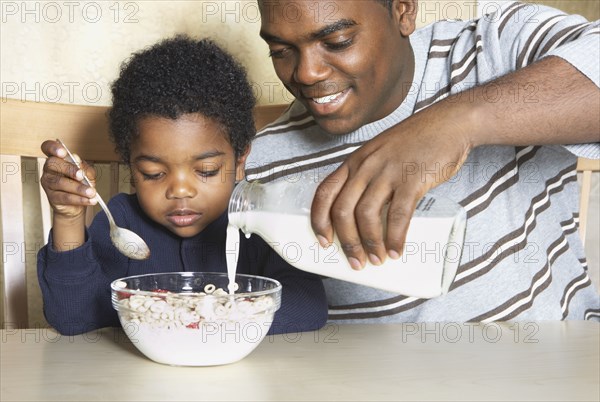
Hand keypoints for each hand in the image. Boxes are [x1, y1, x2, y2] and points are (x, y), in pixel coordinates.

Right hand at [40, 139, 96, 220]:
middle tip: (82, 175)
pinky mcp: (51, 197)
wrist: (77, 204)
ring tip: (91, 192)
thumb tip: (77, 160)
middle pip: (53, 164)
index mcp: (57, 158)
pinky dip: (79, 199)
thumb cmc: (81, 184)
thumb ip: (84, 167)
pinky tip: (89, 200)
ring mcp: (48, 183)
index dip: (53, 147)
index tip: (63, 152)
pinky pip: (64, 197)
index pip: (48, 147)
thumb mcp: (87, 173)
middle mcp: (49, 169)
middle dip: (69, 169)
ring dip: (78, 188)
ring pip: (60, 182)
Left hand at [310, 111, 471, 269]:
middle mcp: (365, 166)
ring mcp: (387, 172)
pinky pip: (398, 214)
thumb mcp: (380, 153)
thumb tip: (365, 217)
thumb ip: (369, 177)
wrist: (448, 124)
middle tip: (355, 262)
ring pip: (367, 215)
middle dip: (346, 242)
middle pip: (343, 210)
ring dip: (369, 243)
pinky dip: (395, 237)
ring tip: (377, 259)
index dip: (319, 220)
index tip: (324, 242)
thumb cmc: (415, 142)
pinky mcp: (412, 179)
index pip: (325, 193)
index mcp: (354, 162)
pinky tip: (396, 250)